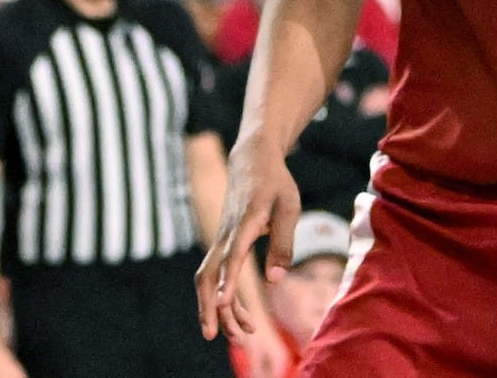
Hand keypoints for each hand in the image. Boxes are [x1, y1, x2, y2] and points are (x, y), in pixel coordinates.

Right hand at [195, 139, 303, 341]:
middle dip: (209, 308)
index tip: (223, 305)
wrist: (252, 160)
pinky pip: (214, 274)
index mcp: (245, 223)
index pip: (232, 256)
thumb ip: (283, 243)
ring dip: (217, 308)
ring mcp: (220, 239)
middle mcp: (226, 234)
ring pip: (207, 279)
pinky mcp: (221, 243)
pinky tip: (238, 314)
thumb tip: (276, 281)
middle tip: (216, 337)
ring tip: (240, 334)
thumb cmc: (276, 183)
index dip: (227, 281)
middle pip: (207, 275)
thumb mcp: (289, 207)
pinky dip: (223, 296)